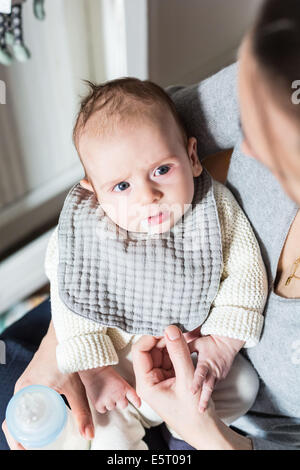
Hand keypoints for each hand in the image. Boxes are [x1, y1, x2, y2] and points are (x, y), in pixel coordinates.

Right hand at [2, 321, 93, 449]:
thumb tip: (88, 435)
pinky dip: (32, 411)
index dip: (16, 441)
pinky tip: (44, 417)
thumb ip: (81, 412)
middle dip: (23, 435)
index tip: (26, 451)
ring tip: (42, 437)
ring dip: (29, 423)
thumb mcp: (74, 388)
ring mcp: (27, 381)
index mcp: (24, 391)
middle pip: (16, 418)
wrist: (66, 333)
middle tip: (36, 447)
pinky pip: (28, 398)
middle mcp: (22, 387)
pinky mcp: (35, 376)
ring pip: (23, 408)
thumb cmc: (66, 357)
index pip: (11, 423)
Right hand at [79, 366, 140, 413]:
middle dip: (119, 402)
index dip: (137, 402)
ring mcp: (109, 401)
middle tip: (113, 394)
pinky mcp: (99, 405)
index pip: (134, 398)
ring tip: (103, 392)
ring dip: (109, 402)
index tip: (138, 405)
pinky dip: (101, 405)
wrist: (93, 370)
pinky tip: (98, 396)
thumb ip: (122, 389)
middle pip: (124, 405)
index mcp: (125, 387)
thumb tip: (123, 398)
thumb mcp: (118, 379)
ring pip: (112, 407)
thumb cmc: (104, 372)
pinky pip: (103, 410)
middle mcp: (119, 395)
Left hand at [132, 325, 251, 449]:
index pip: (140, 350)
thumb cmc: (193, 413)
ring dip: (171, 345)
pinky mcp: (169, 380)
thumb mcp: (186, 379)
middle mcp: (149, 381)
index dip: (151, 336)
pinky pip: (170, 360)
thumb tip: (170, 328)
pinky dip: (177, 352)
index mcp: (145, 384)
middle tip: (177, 329)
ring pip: (161, 353)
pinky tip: (186, 347)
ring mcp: (159, 380)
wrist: (206, 431)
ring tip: (184, 337)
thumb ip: (179, 352)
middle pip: (151, 350)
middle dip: (163, 339)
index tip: (166, 328)